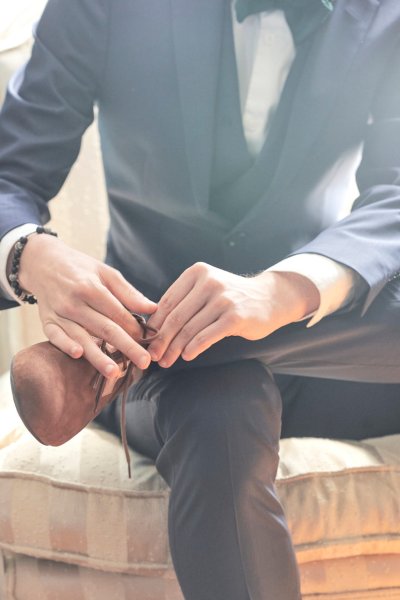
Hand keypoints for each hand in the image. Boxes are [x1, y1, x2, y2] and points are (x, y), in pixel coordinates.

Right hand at [16, 233, 156, 376]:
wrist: (44, 263)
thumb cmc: (81, 269)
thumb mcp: (106, 273)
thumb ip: (128, 293)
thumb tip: (153, 308)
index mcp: (91, 288)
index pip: (118, 313)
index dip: (135, 328)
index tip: (149, 341)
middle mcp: (74, 302)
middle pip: (105, 328)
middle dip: (126, 347)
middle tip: (144, 363)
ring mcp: (59, 313)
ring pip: (82, 337)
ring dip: (98, 356)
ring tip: (114, 372)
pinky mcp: (47, 322)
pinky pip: (55, 337)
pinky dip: (65, 345)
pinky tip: (78, 355)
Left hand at [147, 262, 319, 367]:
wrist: (269, 297)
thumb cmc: (231, 298)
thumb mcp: (206, 290)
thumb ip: (184, 302)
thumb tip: (153, 327)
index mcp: (197, 273)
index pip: (168, 302)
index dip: (155, 324)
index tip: (146, 341)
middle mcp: (209, 282)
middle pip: (176, 317)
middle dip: (162, 340)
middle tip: (153, 356)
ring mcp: (223, 299)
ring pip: (189, 328)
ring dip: (175, 348)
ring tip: (167, 360)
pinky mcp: (235, 316)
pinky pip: (207, 336)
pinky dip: (194, 348)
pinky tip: (187, 356)